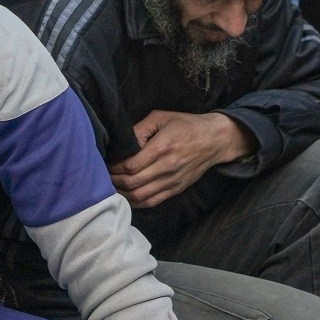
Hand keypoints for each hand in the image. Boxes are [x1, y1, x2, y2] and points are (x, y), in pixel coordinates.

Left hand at [110, 110, 252, 209]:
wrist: (215, 140)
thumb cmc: (186, 125)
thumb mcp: (161, 118)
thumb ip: (139, 129)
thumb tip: (122, 144)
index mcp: (162, 148)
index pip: (130, 166)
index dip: (114, 168)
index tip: (107, 164)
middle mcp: (166, 167)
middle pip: (133, 183)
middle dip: (115, 181)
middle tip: (105, 176)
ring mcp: (172, 181)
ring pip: (140, 196)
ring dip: (123, 194)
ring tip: (113, 187)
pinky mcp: (176, 189)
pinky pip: (152, 202)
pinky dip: (136, 202)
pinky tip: (127, 196)